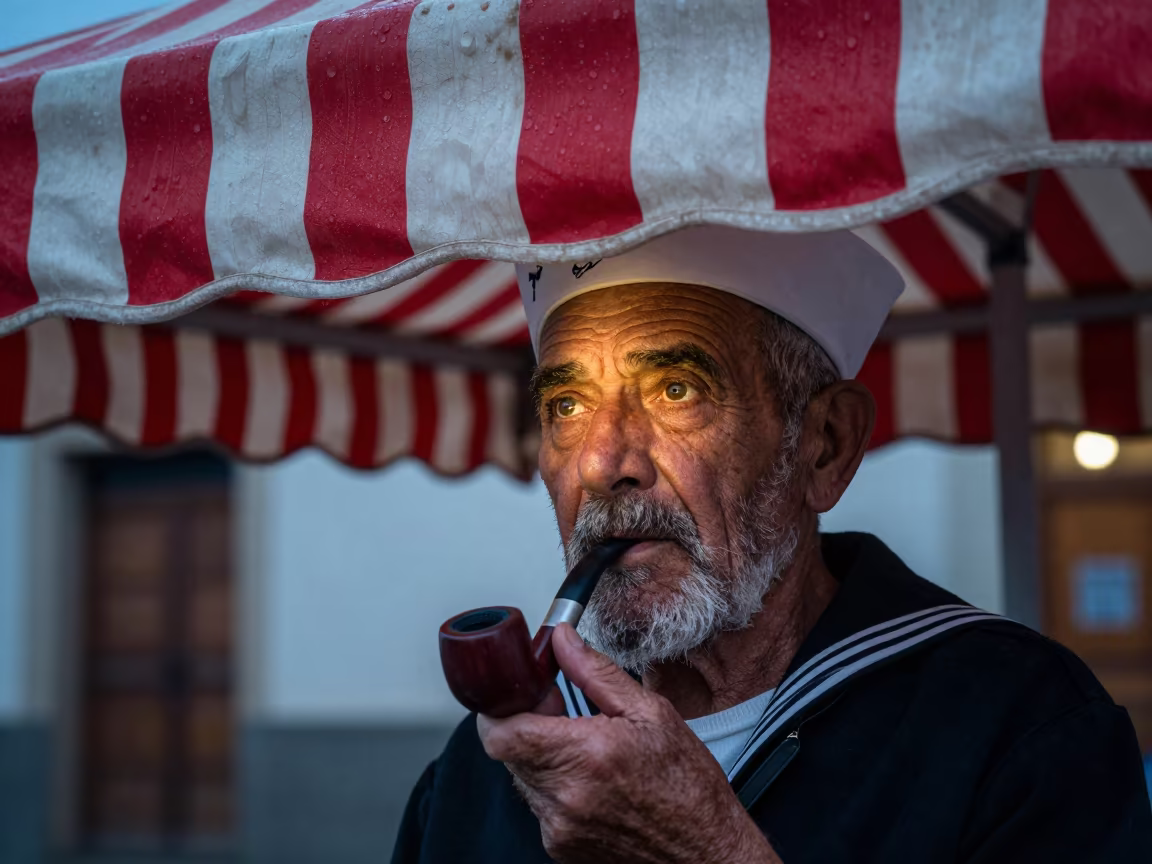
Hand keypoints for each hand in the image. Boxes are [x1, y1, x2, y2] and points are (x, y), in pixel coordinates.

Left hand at [476, 624, 779, 863]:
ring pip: (522, 779)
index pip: (501, 733)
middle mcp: (565, 797)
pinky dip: (555, 788)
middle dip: (524, 726)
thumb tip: (562, 640)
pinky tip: (591, 780)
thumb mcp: (651, 713)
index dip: (497, 709)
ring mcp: (560, 828)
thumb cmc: (688, 786)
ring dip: (540, 757)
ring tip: (581, 747)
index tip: (515, 694)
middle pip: (508, 753)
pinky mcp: (561, 848)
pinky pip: (540, 806)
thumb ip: (596, 672)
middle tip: (555, 710)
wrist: (706, 853)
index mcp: (586, 756)